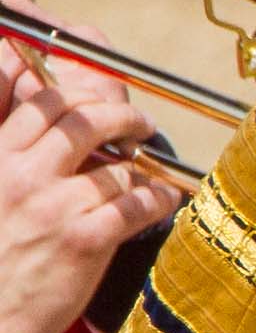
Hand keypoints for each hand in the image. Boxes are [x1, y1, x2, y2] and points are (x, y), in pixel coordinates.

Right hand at [0, 0, 181, 332]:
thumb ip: (9, 150)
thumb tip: (20, 92)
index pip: (44, 103)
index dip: (83, 95)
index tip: (103, 99)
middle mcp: (20, 175)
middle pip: (85, 119)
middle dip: (122, 115)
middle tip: (139, 125)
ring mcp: (53, 206)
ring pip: (116, 163)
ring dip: (141, 166)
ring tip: (148, 174)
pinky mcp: (83, 240)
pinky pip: (136, 203)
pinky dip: (157, 200)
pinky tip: (162, 203)